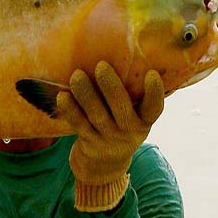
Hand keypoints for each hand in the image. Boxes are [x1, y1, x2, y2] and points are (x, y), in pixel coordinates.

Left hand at [55, 61, 164, 211]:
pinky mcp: (89, 143)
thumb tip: (120, 51)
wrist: (104, 166)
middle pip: (121, 108)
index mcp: (144, 120)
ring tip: (76, 76)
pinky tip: (62, 96)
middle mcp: (129, 131)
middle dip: (111, 87)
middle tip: (101, 66)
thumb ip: (131, 94)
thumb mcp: (133, 116)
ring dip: (86, 94)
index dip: (155, 92)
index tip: (151, 74)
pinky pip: (79, 125)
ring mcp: (108, 139)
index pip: (154, 108)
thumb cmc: (120, 126)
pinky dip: (70, 110)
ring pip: (97, 115)